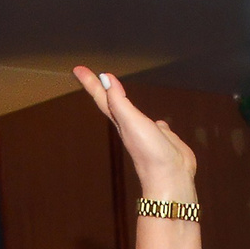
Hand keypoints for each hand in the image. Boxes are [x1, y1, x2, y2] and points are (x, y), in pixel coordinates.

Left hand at [71, 66, 196, 201]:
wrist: (172, 179)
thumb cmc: (150, 153)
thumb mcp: (131, 122)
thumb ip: (118, 100)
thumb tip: (105, 78)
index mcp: (121, 121)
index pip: (102, 97)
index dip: (90, 82)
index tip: (77, 69)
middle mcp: (132, 126)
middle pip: (114, 102)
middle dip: (104, 89)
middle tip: (94, 77)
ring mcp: (149, 134)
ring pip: (135, 115)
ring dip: (128, 105)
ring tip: (121, 96)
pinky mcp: (165, 141)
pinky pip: (159, 128)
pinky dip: (159, 123)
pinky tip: (160, 124)